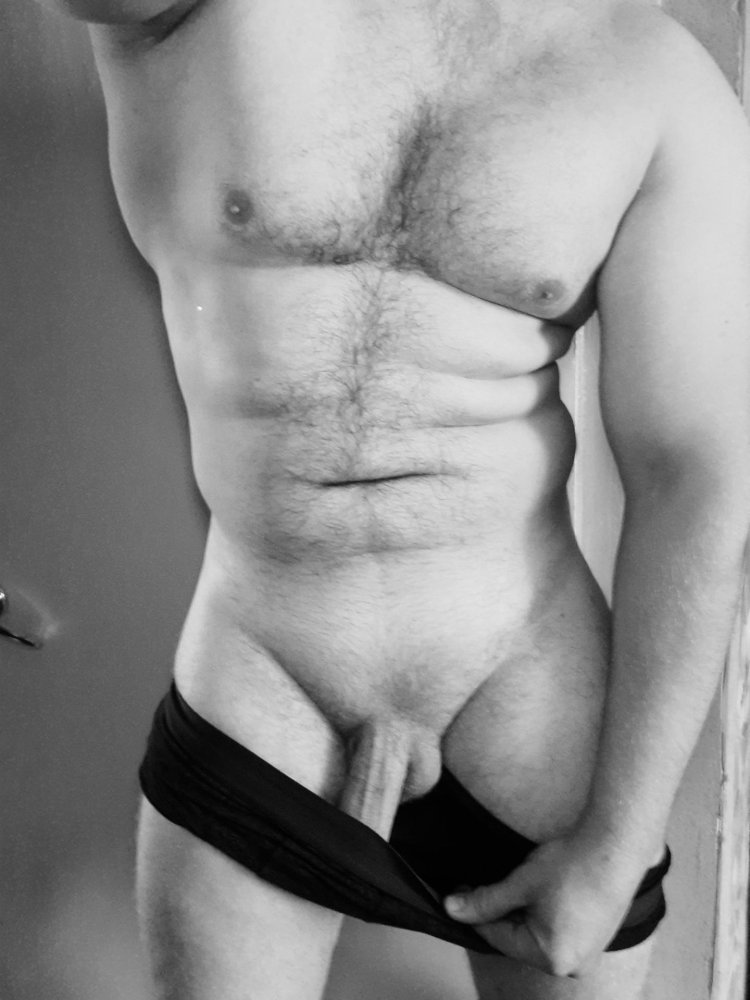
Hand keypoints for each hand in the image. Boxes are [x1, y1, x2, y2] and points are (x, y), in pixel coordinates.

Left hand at [443, 833, 645, 977]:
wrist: (615, 847)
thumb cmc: (572, 866)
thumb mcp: (521, 883)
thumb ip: (485, 900)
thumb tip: (452, 909)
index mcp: (552, 958)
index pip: (497, 938)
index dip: (474, 913)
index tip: (458, 892)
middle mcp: (571, 965)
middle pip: (517, 940)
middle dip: (499, 913)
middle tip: (481, 884)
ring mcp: (586, 954)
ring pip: (536, 936)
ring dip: (521, 913)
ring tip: (516, 884)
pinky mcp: (594, 939)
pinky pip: (557, 933)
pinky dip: (542, 915)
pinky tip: (539, 891)